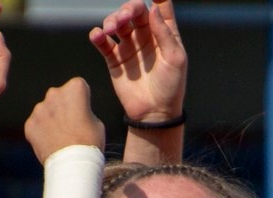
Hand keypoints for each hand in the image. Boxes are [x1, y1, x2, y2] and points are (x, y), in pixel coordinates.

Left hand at [24, 78, 104, 164]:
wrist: (73, 165)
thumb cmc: (90, 143)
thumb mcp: (96, 121)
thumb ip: (84, 110)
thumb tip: (75, 112)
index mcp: (75, 88)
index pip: (78, 87)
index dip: (82, 100)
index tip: (83, 112)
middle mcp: (54, 93)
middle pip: (59, 96)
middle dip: (63, 107)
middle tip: (71, 126)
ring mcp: (39, 108)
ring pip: (46, 110)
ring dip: (51, 120)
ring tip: (61, 138)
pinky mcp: (30, 124)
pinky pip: (36, 125)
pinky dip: (42, 132)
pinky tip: (51, 144)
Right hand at [90, 0, 186, 123]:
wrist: (154, 113)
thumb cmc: (171, 87)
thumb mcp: (175, 59)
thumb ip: (165, 33)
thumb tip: (154, 8)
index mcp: (164, 33)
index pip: (160, 7)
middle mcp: (145, 36)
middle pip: (134, 11)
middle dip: (127, 9)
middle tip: (123, 18)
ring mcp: (129, 46)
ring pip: (116, 23)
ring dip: (111, 21)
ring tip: (110, 30)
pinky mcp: (115, 59)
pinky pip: (103, 43)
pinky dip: (98, 36)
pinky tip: (98, 35)